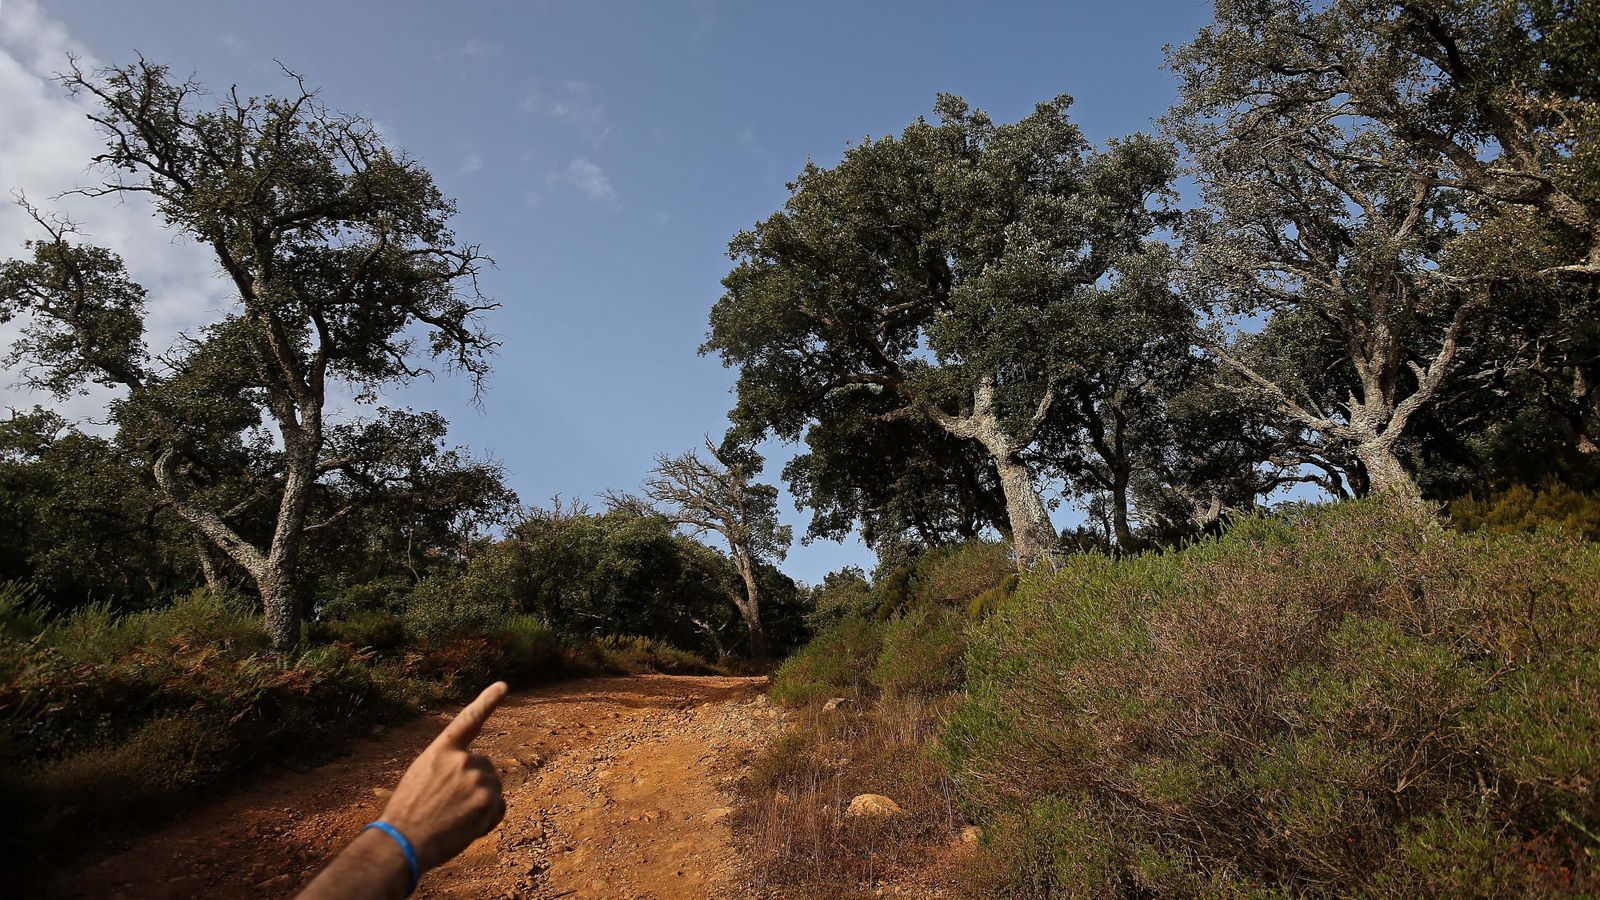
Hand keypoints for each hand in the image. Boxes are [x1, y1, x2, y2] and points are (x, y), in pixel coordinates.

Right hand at [378, 681, 509, 870]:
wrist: (402, 842)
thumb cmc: (407, 815)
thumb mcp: (421, 778)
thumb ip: (447, 767)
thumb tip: (472, 773)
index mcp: (441, 750)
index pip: (468, 720)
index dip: (487, 701)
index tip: (503, 685)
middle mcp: (462, 758)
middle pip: (484, 767)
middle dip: (474, 785)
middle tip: (448, 807)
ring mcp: (477, 777)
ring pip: (492, 788)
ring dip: (480, 804)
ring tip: (453, 818)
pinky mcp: (488, 799)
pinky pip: (498, 808)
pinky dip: (488, 819)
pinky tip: (466, 827)